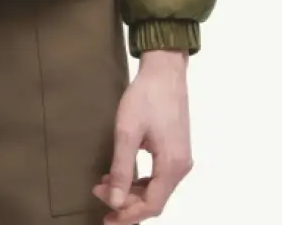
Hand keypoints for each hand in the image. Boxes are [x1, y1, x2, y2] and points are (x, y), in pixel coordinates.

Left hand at [92, 49, 192, 221]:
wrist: (164, 70)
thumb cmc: (146, 96)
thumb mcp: (127, 132)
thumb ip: (122, 169)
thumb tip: (115, 202)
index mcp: (172, 165)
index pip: (151, 205)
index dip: (127, 214)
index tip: (105, 215)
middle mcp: (181, 166)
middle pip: (154, 199)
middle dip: (126, 203)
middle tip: (99, 195)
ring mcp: (180, 157)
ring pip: (156, 188)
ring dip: (131, 191)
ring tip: (105, 184)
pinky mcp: (175, 149)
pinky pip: (158, 175)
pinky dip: (139, 179)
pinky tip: (121, 172)